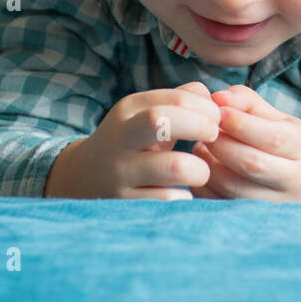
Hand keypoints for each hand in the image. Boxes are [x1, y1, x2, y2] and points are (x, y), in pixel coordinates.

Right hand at [44, 81, 220, 198]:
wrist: (84, 177)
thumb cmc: (134, 140)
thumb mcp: (147, 112)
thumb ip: (182, 98)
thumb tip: (214, 99)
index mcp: (130, 109)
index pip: (178, 99)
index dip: (207, 109)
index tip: (216, 120)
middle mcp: (122, 137)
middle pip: (164, 121)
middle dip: (201, 127)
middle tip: (212, 138)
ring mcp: (121, 172)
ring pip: (175, 167)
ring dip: (199, 169)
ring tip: (199, 171)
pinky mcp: (124, 203)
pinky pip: (168, 200)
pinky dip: (184, 197)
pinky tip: (181, 192)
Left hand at [190, 85, 300, 203]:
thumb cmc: (283, 143)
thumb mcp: (276, 117)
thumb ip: (247, 102)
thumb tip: (218, 97)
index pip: (273, 137)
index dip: (241, 123)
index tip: (218, 111)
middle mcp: (293, 178)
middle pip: (253, 164)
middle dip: (222, 144)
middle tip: (204, 130)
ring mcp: (273, 203)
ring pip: (234, 188)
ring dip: (210, 165)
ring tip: (201, 147)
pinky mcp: (251, 217)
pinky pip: (220, 204)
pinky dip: (204, 186)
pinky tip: (202, 169)